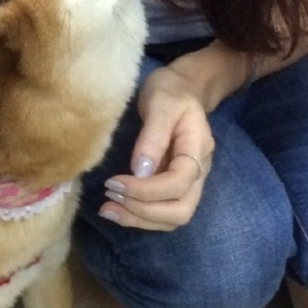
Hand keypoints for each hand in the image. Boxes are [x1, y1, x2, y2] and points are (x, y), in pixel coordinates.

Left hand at [98, 62, 214, 230]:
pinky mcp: (175, 188)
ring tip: (108, 208)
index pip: (180, 182)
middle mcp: (199, 172)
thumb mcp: (160, 104)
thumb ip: (152, 137)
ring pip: (172, 219)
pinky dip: (139, 217)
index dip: (147, 189)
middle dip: (143, 210)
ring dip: (139, 218)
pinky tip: (116, 209)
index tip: (114, 181)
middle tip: (111, 196)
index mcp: (198, 148)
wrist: (182, 89)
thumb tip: (140, 173)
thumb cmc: (170, 92)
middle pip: (181, 210)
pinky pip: (162, 213)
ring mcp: (190, 183)